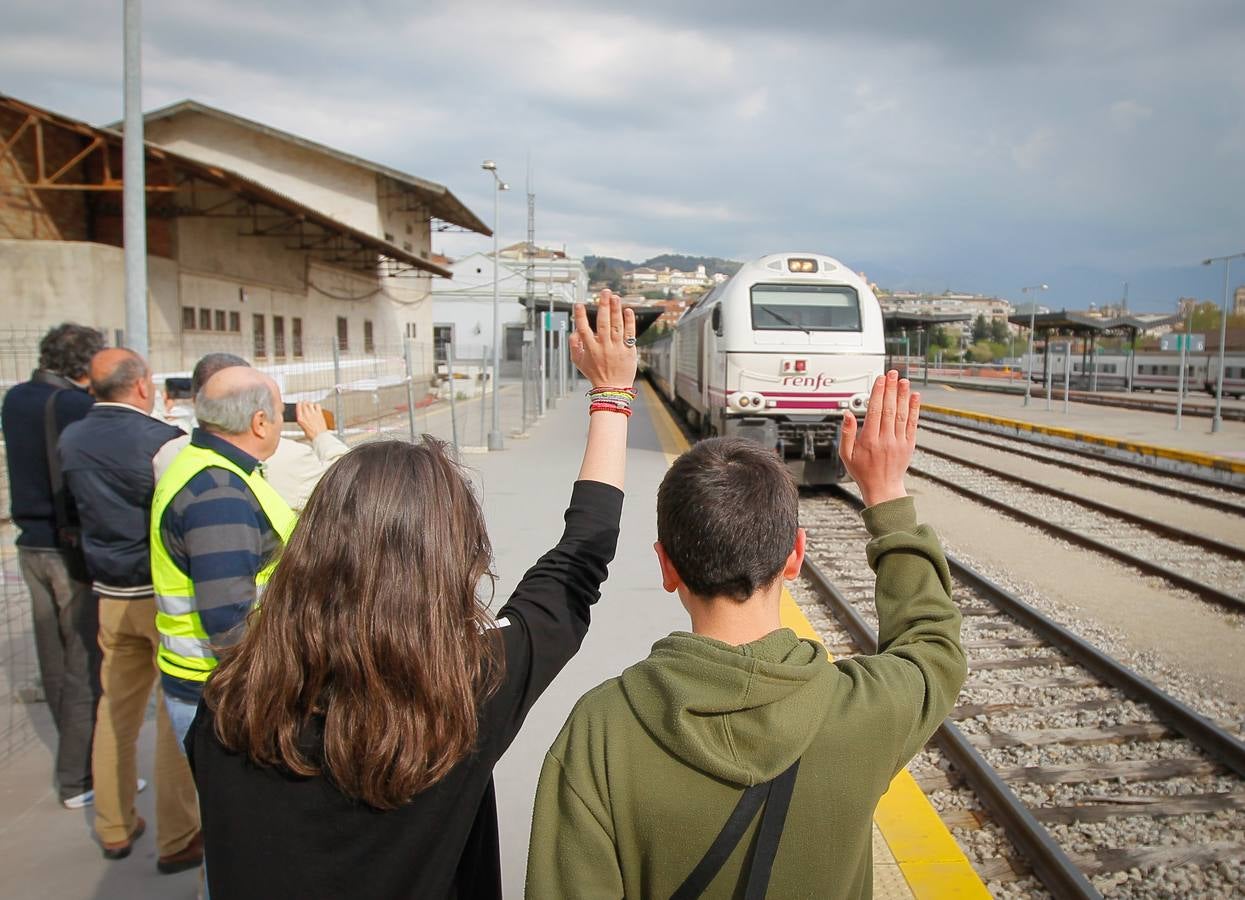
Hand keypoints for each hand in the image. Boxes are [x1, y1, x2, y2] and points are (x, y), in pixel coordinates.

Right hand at [296, 401, 328, 439]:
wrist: (320, 437)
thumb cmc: (312, 435)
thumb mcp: (303, 428)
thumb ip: (302, 421)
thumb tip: (302, 418)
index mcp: (300, 419)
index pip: (298, 407)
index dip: (298, 404)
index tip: (299, 403)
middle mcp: (306, 415)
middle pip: (304, 404)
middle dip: (304, 403)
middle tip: (304, 403)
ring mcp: (313, 414)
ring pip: (310, 403)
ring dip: (309, 403)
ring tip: (309, 404)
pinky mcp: (319, 413)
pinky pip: (317, 405)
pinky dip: (316, 405)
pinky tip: (316, 407)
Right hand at [571, 293, 636, 388]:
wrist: (612, 389)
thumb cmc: (595, 374)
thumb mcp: (578, 362)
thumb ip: (574, 345)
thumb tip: (573, 331)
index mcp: (590, 348)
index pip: (583, 329)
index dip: (580, 316)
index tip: (578, 304)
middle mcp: (603, 346)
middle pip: (602, 323)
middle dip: (603, 306)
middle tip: (604, 292)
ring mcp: (616, 348)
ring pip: (616, 325)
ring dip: (616, 310)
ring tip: (615, 297)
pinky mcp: (628, 350)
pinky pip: (629, 333)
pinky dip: (629, 322)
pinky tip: (628, 310)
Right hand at [838, 370, 918, 506]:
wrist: (883, 488)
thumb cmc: (863, 472)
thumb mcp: (846, 455)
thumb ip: (846, 433)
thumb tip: (847, 414)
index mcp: (869, 440)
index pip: (875, 411)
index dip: (878, 393)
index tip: (880, 380)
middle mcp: (886, 439)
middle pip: (889, 408)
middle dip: (891, 389)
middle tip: (892, 373)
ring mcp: (899, 442)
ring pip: (901, 414)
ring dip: (903, 395)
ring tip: (903, 380)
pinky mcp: (909, 444)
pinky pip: (912, 423)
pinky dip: (914, 409)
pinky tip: (914, 397)